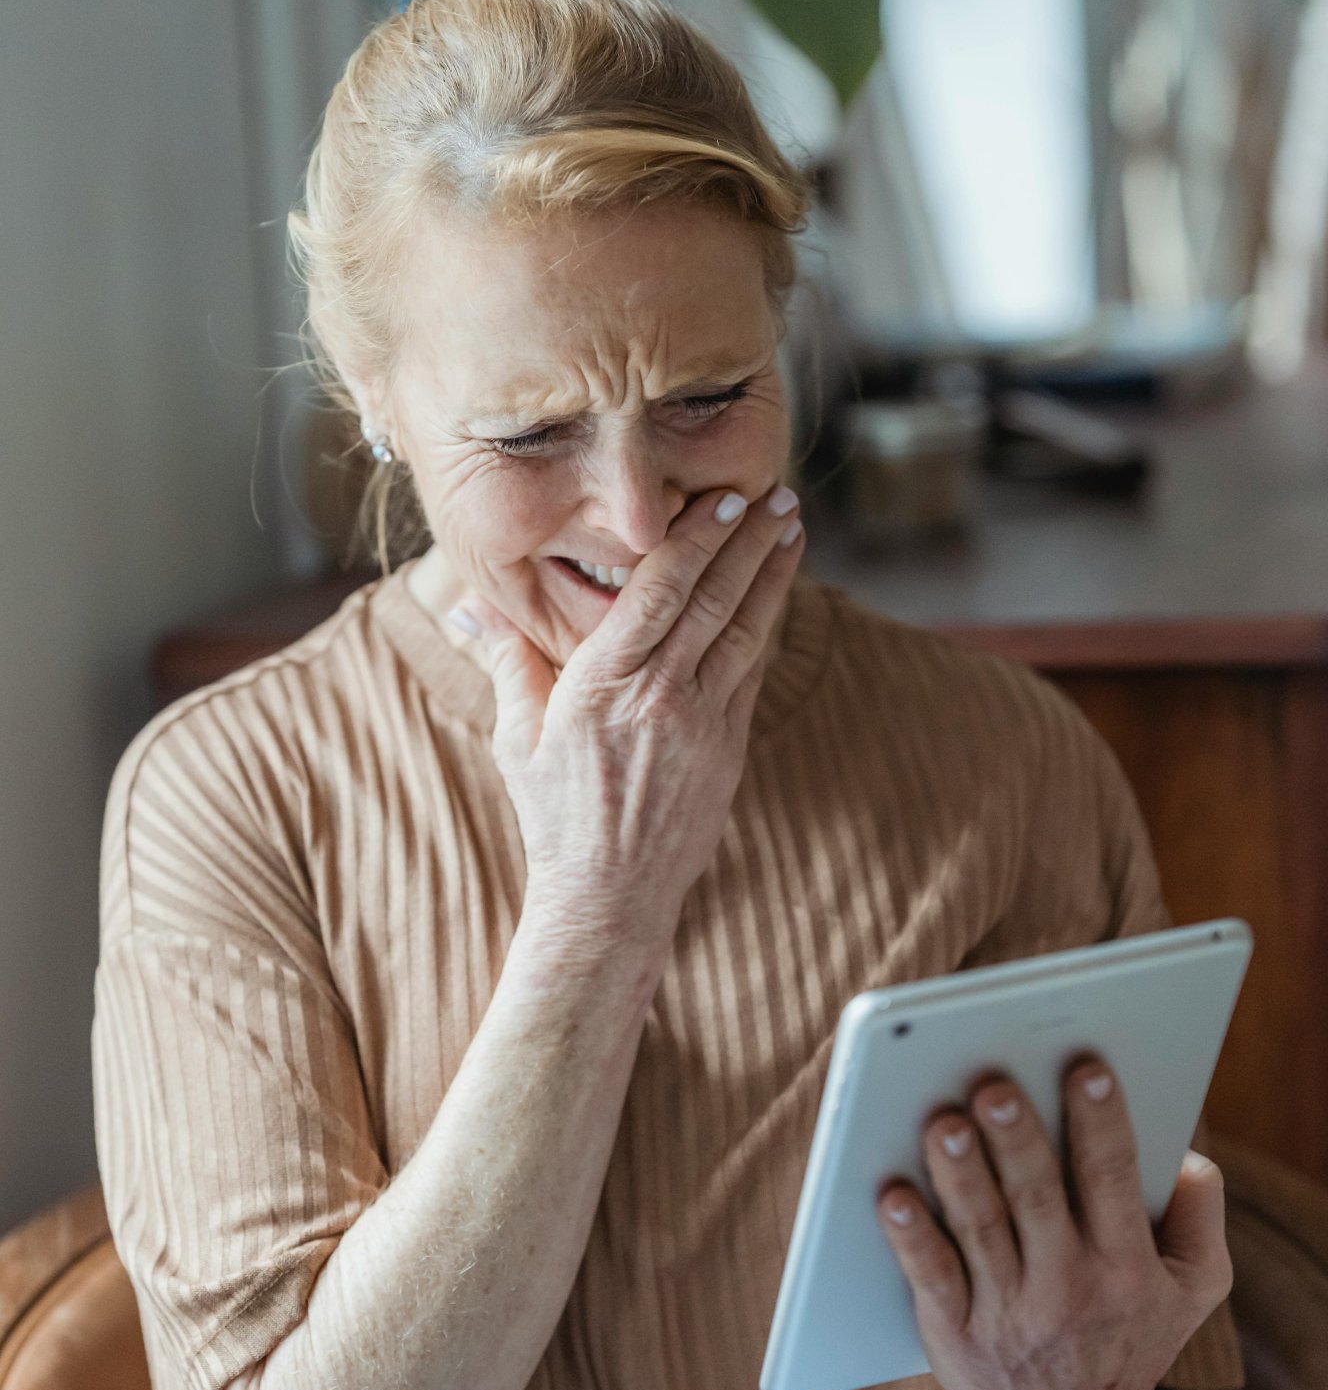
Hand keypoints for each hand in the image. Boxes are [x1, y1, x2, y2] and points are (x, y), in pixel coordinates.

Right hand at [453, 485, 803, 942]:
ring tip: (791, 527)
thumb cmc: (554, 815)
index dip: (697, 538)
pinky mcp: (729, 748)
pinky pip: (750, 671)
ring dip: (772, 574)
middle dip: (748, 541)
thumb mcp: (517, 736)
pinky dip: (765, 625)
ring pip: (744, 630)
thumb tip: (475, 606)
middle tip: (775, 492)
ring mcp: (703, 723)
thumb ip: (508, 661)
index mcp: (603, 683)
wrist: (607, 897)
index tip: (724, 497)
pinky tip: (777, 592)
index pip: (659, 591)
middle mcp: (659, 696)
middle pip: (713, 599)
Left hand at [875, 1054, 1233, 1389]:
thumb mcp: (1193, 1290)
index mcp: (1128, 1266)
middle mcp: (1069, 1289)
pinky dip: (910, 1237)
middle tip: (993, 1085)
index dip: (1101, 1123)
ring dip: (959, 1175)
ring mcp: (1008, 1315)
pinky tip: (890, 1194)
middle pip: (1037, 1199)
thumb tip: (1189, 1154)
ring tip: (941, 1121)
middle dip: (1017, 1141)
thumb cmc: (1129, 1334)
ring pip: (980, 1229)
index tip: (1085, 1067)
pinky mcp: (955, 1335)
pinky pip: (929, 1278)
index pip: (1113, 1181)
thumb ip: (1203, 1218)